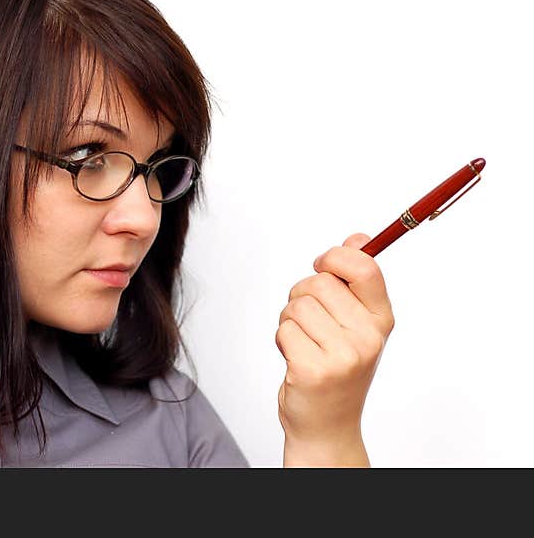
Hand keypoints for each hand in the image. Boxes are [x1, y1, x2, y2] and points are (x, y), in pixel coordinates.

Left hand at [275, 233, 394, 465]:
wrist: (327, 425)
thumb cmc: (337, 368)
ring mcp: (343, 356)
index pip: (365, 267)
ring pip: (296, 305)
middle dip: (302, 294)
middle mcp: (368, 338)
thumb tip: (358, 238)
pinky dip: (282, 340)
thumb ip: (354, 280)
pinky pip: (284, 329)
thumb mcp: (354, 324)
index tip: (324, 264)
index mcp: (381, 320)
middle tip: (309, 320)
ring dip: (290, 320)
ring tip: (304, 342)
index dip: (336, 257)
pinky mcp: (313, 370)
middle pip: (319, 282)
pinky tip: (296, 358)